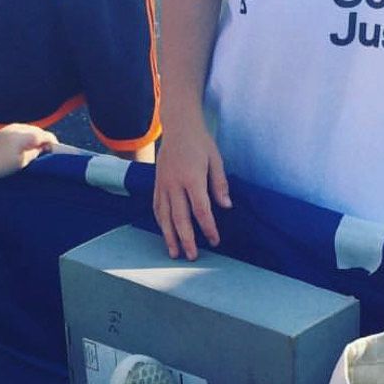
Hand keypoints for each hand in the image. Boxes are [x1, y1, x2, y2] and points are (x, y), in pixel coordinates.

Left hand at [0, 123, 56, 177]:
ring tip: (38, 145)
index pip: (42, 135)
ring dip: (35, 135)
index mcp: (23, 137)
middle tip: (48, 148)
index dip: (51, 140)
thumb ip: (36, 152)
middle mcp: (17, 129)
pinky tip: (26, 142)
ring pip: (29, 128)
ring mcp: (10, 127)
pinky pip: (20, 129)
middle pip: (36, 130)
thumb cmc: (6, 165)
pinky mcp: (5, 129)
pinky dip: (26, 134)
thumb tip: (45, 147)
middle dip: (44, 138)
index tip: (56, 147)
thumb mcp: (24, 161)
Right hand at [153, 120, 230, 259]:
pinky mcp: (156, 184)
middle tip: (192, 257)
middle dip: (186, 239)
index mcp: (192, 178)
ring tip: (174, 253)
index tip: (215, 240)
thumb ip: (219, 184)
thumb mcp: (216, 160)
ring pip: (164, 216)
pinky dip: (161, 223)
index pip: (201, 209)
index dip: (208, 227)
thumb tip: (226, 207)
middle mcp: (174, 184)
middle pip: (180, 218)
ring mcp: (162, 185)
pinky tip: (165, 234)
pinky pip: (156, 207)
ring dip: (169, 236)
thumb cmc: (200, 142)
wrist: (178, 126)